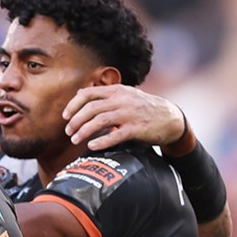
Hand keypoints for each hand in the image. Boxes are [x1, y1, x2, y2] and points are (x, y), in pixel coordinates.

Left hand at [64, 84, 184, 149]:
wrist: (171, 118)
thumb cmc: (143, 108)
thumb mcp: (125, 96)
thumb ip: (105, 95)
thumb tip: (80, 93)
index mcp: (117, 91)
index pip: (88, 93)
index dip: (73, 105)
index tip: (65, 117)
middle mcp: (123, 100)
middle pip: (91, 108)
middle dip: (75, 121)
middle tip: (68, 132)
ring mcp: (130, 114)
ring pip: (100, 120)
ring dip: (84, 131)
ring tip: (75, 140)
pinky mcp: (137, 128)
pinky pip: (116, 135)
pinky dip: (101, 141)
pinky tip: (91, 146)